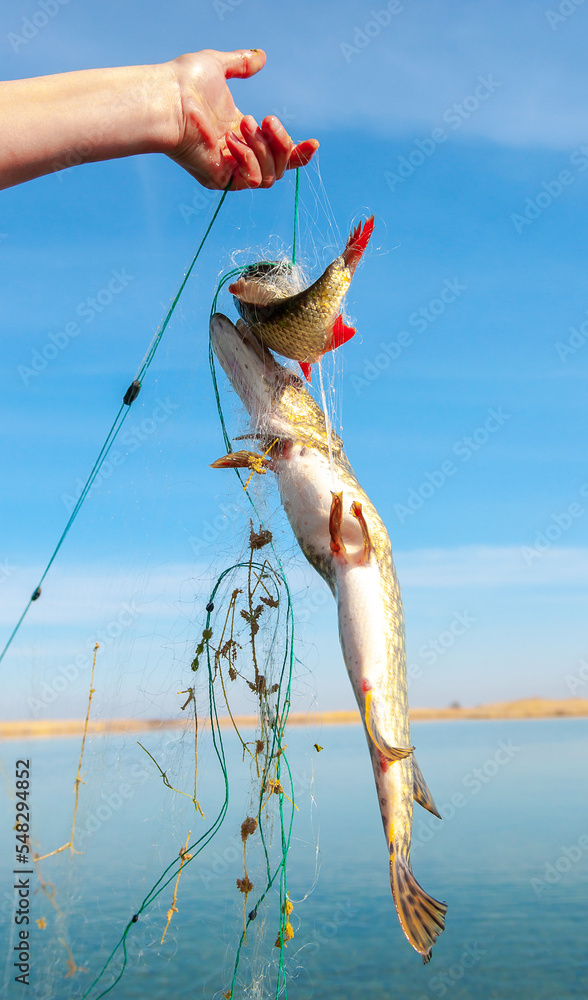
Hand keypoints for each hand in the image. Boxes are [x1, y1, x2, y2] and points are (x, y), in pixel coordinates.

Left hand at [167, 49, 318, 190]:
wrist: (166, 98)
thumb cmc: (184, 83)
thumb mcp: (218, 66)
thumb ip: (241, 64)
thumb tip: (261, 57)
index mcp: (240, 135)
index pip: (278, 155)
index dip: (298, 153)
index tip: (314, 143)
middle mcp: (237, 156)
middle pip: (280, 168)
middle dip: (281, 143)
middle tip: (265, 119)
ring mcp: (229, 171)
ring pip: (270, 176)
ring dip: (263, 148)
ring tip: (243, 124)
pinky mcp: (220, 180)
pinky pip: (252, 181)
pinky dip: (249, 159)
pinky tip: (234, 141)